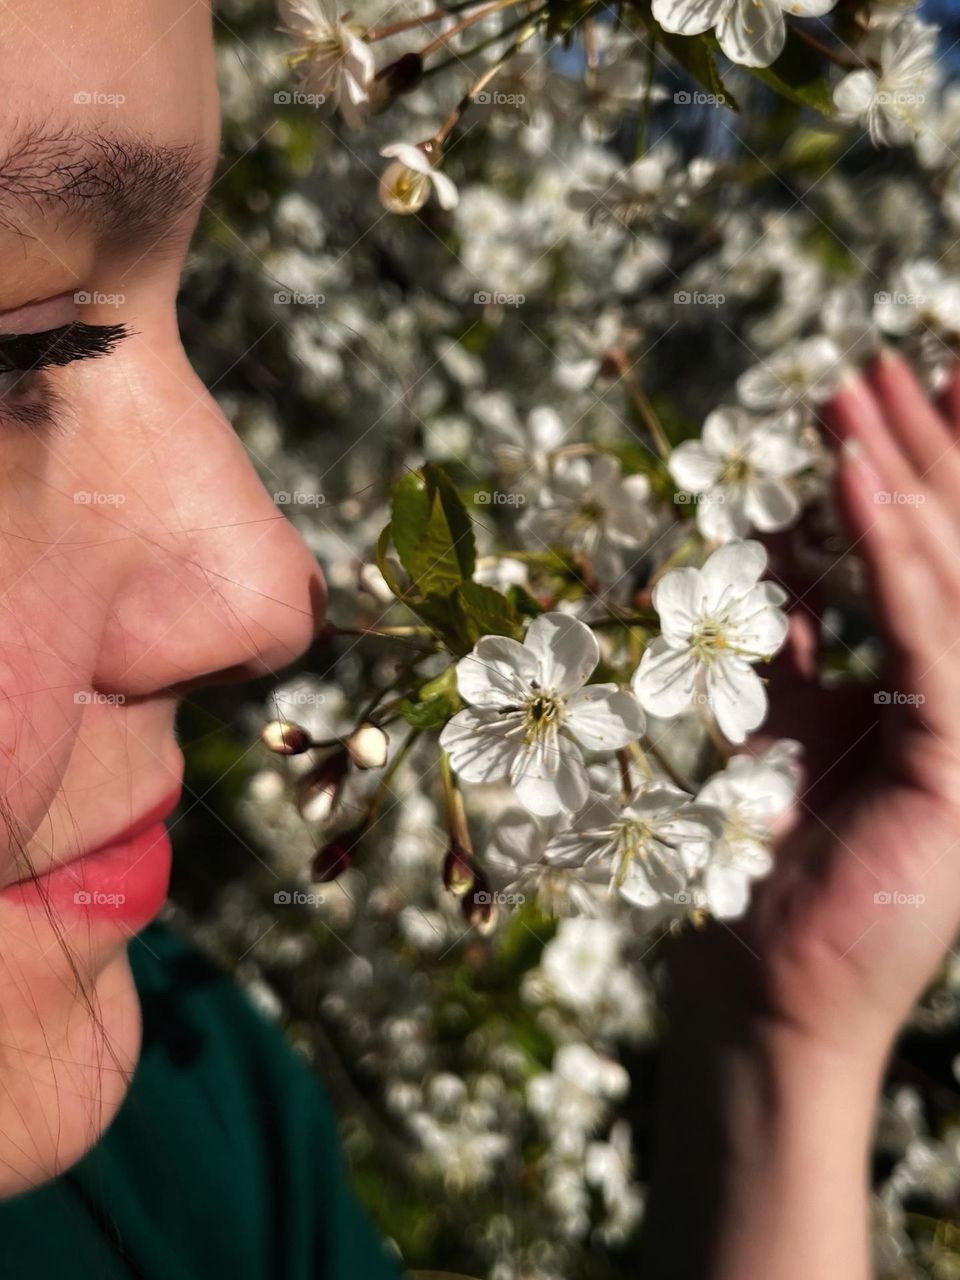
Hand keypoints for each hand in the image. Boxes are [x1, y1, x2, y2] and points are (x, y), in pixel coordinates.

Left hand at [674, 350, 959, 1067]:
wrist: (764, 980)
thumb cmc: (767, 856)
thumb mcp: (779, 714)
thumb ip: (791, 633)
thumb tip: (774, 537)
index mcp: (941, 689)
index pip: (947, 555)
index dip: (935, 465)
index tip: (904, 383)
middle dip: (928, 444)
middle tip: (885, 356)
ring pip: (954, 574)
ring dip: (903, 471)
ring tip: (859, 386)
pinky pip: (924, 635)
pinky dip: (887, 551)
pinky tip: (852, 472)